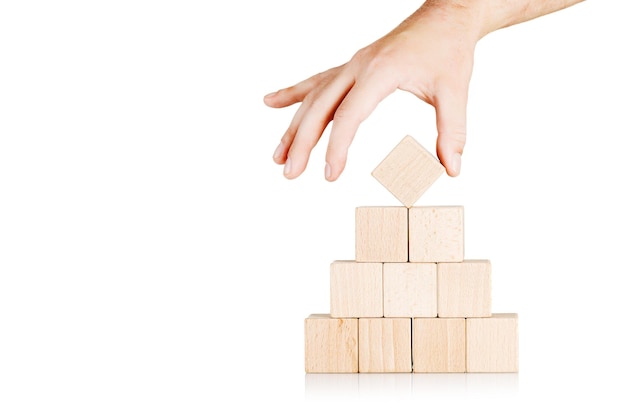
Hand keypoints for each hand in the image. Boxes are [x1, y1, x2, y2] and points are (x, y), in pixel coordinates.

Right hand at [264, 3, 479, 180]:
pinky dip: (293, 93)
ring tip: (277, 156)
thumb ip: (453, 130)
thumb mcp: (456, 90)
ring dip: (293, 126)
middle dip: (301, 142)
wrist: (445, 16)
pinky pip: (316, 81)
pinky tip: (272, 102)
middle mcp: (358, 66)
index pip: (349, 114)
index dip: (336, 147)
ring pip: (313, 96)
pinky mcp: (351, 66)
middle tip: (289, 173)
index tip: (330, 174)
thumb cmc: (448, 49)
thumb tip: (452, 169)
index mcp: (380, 71)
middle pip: (320, 107)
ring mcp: (351, 64)